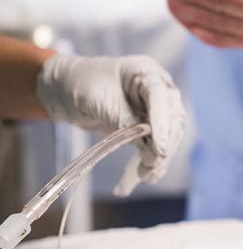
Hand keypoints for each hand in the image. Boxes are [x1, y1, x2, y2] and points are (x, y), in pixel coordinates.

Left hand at [36, 54, 187, 194]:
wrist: (64, 90)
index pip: (161, 97)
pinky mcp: (149, 126)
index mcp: (146, 72)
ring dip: (160, 157)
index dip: (163, 124)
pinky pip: (157, 145)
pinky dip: (153, 161)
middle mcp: (157, 89)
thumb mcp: (98, 100)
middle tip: (152, 165)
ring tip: (147, 175)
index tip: (159, 149)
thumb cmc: (79, 84)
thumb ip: (123, 120)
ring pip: (169, 136)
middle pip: (173, 119)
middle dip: (165, 145)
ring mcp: (155, 109)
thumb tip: (146, 144)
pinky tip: (146, 175)